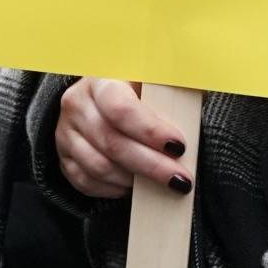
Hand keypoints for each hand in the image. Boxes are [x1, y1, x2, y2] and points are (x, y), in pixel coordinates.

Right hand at [54, 77, 190, 199]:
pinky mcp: (63, 158)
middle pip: (113, 142)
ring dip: (134, 180)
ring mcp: (65, 133)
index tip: (179, 146)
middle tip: (181, 179)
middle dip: (152, 165)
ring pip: (100, 167)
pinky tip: (136, 188)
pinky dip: (114, 189)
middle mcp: (76, 105)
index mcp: (100, 80)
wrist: (95, 98)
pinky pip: (86, 182)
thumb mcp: (152, 78)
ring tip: (162, 183)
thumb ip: (175, 82)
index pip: (121, 108)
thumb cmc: (135, 89)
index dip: (151, 130)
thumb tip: (204, 87)